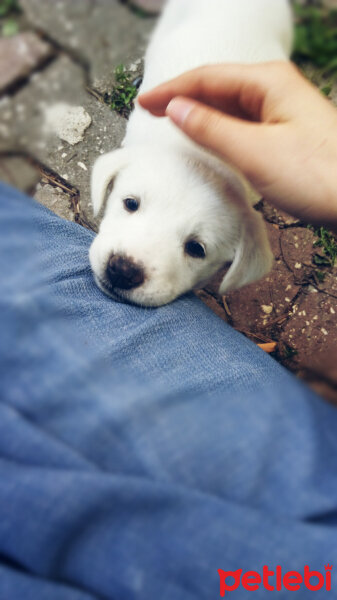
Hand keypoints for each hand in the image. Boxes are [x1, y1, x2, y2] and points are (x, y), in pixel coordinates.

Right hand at [138, 62, 336, 228]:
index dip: (172, 90)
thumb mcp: (254, 151)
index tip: (144, 102)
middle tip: (153, 112)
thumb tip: (176, 109)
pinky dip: (221, 131)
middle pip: (219, 88)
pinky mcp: (287, 136)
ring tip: (173, 125)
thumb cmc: (317, 176)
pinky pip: (245, 125)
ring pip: (232, 107)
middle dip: (184, 98)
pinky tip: (209, 141)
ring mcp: (283, 113)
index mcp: (269, 82)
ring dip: (202, 115)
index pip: (208, 77)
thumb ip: (211, 128)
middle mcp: (276, 91)